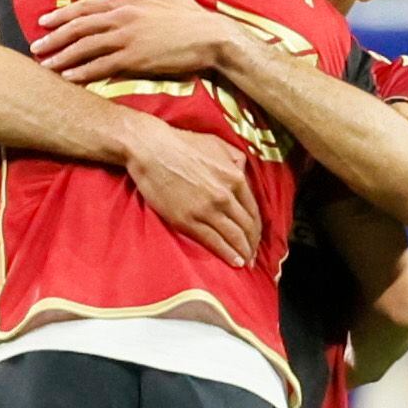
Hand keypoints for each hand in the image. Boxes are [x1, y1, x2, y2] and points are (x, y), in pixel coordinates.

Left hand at [35, 0, 221, 82]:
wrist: (211, 36)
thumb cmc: (191, 14)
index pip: (86, 6)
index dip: (62, 14)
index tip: (44, 21)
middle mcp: (121, 15)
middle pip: (79, 26)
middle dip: (54, 37)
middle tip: (34, 47)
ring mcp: (126, 37)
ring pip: (85, 46)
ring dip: (62, 56)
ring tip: (45, 66)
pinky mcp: (134, 58)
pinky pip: (101, 65)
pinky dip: (82, 72)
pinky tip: (68, 78)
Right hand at [120, 114, 261, 268]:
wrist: (151, 149)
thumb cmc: (182, 144)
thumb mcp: (217, 144)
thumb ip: (236, 158)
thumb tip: (244, 170)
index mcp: (235, 177)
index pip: (254, 211)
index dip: (257, 229)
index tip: (257, 239)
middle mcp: (225, 196)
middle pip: (247, 227)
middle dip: (253, 245)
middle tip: (254, 257)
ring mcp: (207, 209)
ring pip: (233, 237)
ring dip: (243, 253)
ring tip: (246, 263)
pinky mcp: (187, 220)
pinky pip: (213, 241)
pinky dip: (227, 254)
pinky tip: (233, 262)